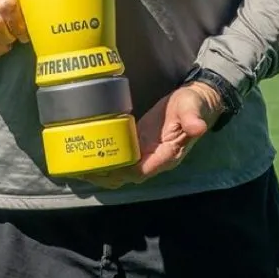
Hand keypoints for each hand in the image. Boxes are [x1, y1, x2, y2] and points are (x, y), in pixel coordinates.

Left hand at [82, 82, 224, 188]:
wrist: (197, 102)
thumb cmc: (194, 103)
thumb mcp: (193, 106)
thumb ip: (193, 118)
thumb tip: (198, 127)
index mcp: (169, 153)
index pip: (144, 169)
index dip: (125, 171)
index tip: (106, 167)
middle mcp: (157, 159)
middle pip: (128, 176)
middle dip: (107, 175)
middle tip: (84, 170)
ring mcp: (148, 155)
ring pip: (123, 172)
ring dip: (104, 173)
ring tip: (80, 168)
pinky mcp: (141, 147)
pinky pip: (123, 161)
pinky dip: (108, 163)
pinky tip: (90, 159)